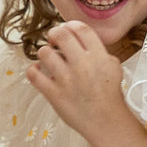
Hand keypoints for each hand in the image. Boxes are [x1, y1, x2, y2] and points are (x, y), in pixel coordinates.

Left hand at [26, 21, 127, 136]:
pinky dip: (33, 70)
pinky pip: (33, 75)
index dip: (70, 25)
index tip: (67, 29)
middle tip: (54, 40)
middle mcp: (82, 64)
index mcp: (98, 56)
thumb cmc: (109, 95)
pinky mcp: (54, 94)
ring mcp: (66, 79)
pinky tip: (38, 72)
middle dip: (54, 34)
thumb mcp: (113, 66)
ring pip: (44, 52)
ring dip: (44, 53)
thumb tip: (81, 39)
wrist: (106, 121)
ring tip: (48, 59)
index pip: (81, 28)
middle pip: (61, 34)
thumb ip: (99, 50)